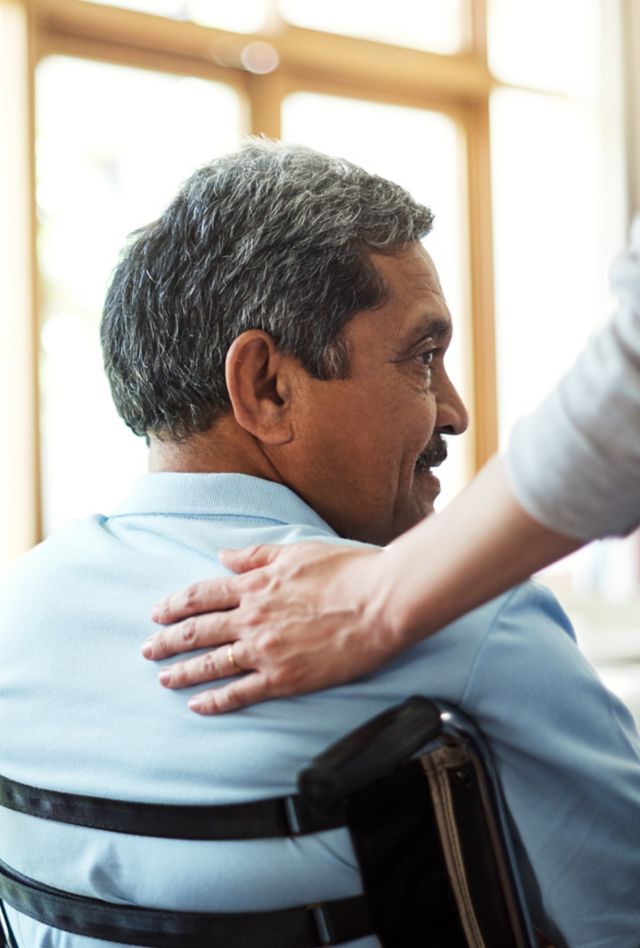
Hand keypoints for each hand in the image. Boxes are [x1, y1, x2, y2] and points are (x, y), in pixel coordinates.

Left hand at [143, 542, 398, 713]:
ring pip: (211, 664)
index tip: (157, 613)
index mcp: (255, 585)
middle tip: (148, 650)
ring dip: (182, 672)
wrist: (381, 602)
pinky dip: (215, 700)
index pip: (201, 595)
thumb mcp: (296, 552)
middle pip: (196, 631)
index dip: (174, 605)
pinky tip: (198, 705)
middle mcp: (252, 618)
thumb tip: (224, 556)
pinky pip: (240, 693)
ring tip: (164, 678)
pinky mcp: (284, 678)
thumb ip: (256, 555)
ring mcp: (265, 650)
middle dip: (167, 641)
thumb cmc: (347, 571)